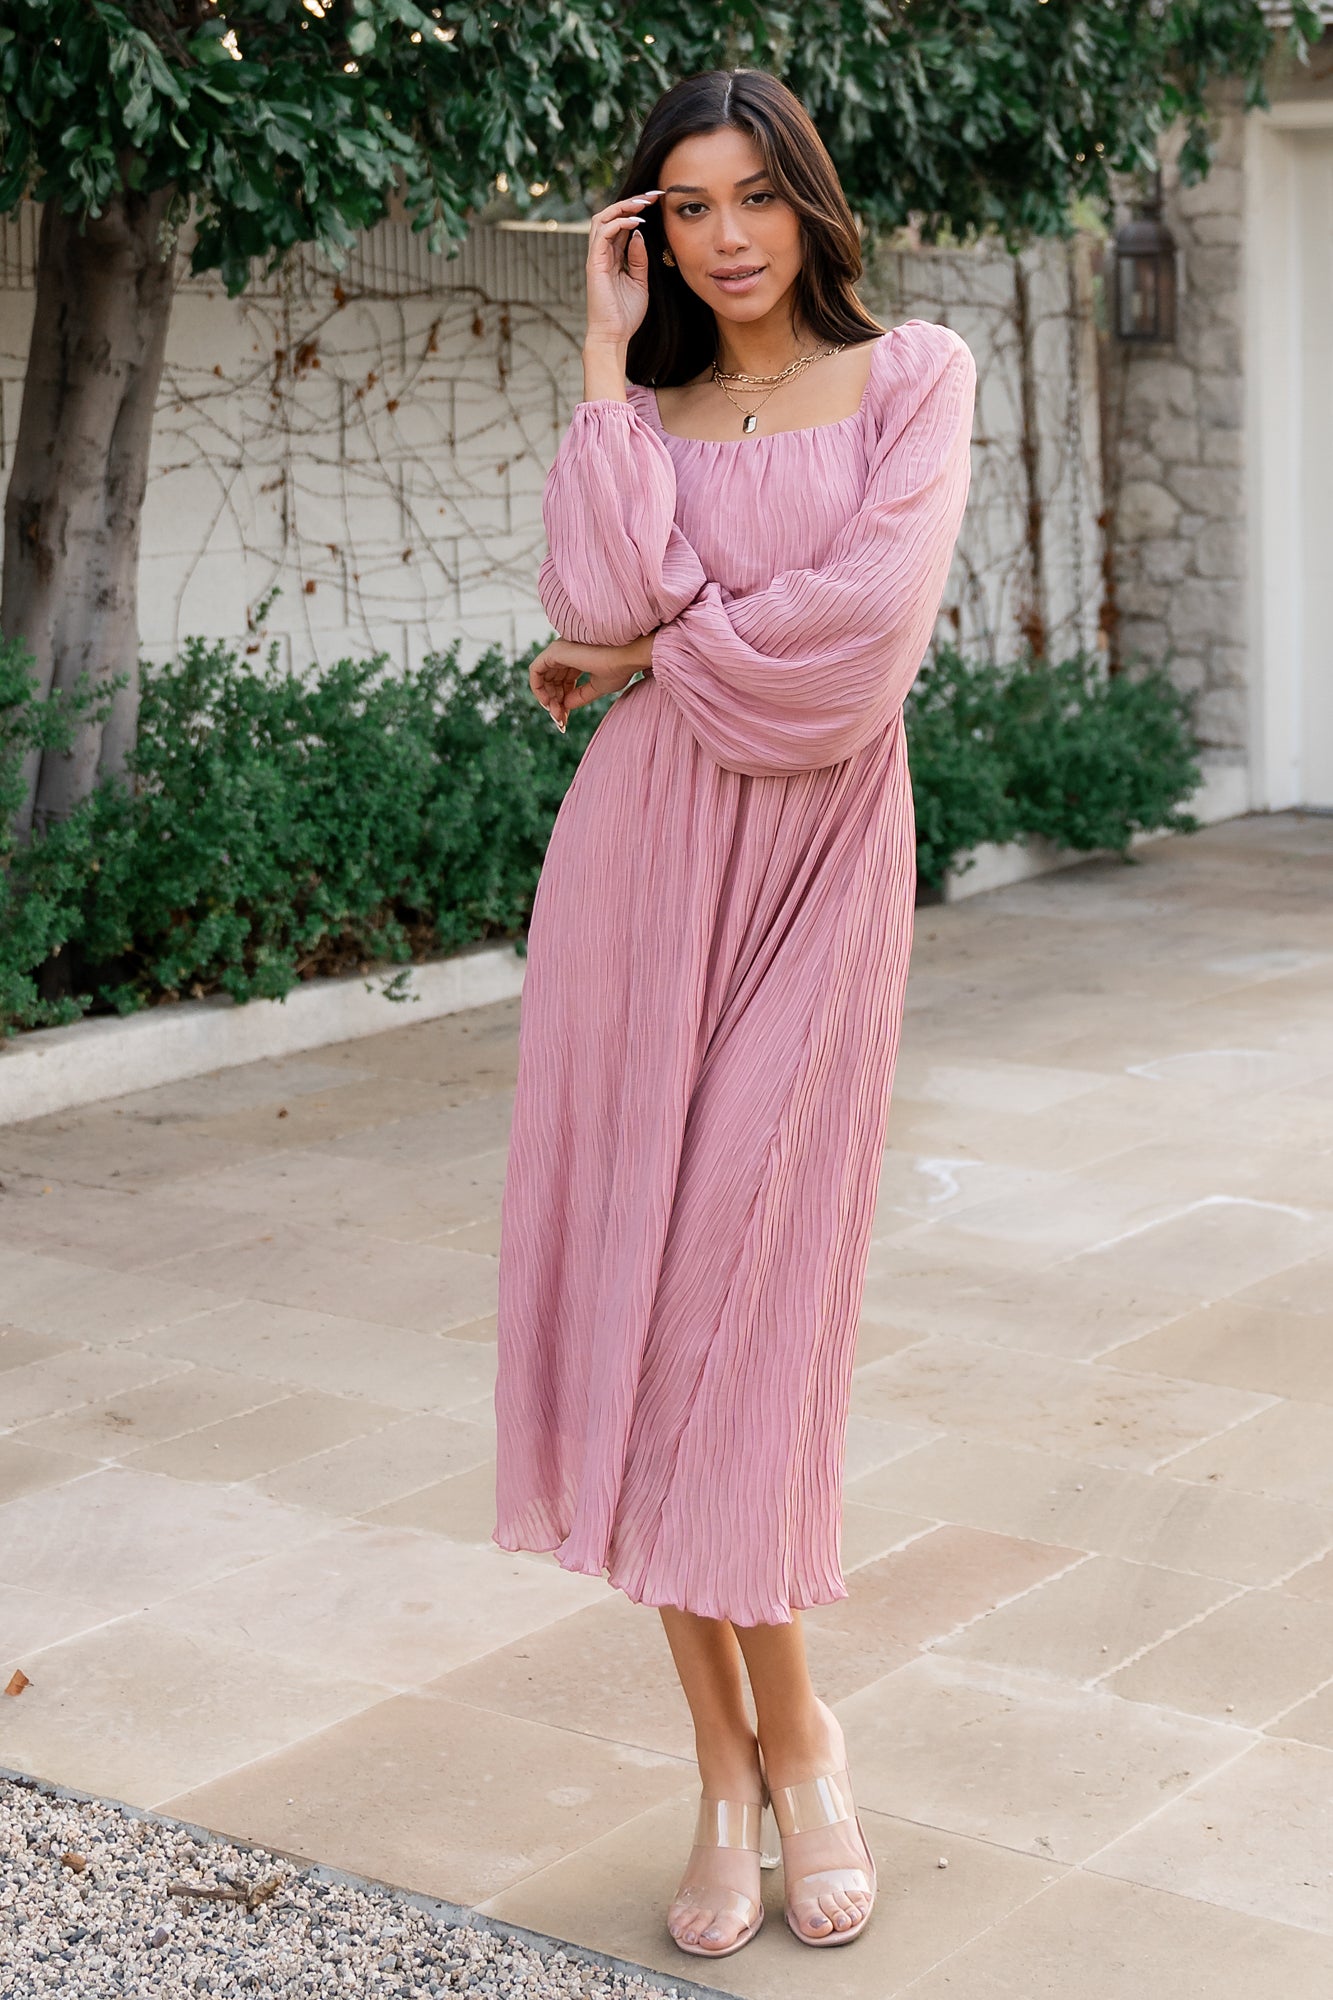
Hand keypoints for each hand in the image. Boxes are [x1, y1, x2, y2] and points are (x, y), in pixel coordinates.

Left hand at [530, 634, 652, 730]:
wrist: (627, 657)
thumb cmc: (620, 668)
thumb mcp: (598, 687)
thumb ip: (580, 696)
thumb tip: (564, 706)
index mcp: (577, 658)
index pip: (563, 682)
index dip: (563, 702)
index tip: (565, 720)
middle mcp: (566, 652)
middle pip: (551, 682)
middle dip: (554, 703)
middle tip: (561, 721)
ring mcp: (559, 650)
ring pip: (542, 678)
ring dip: (547, 700)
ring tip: (558, 716)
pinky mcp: (554, 652)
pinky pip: (535, 672)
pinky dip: (538, 689)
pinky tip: (548, 704)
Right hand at [585, 190, 662, 349]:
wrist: (614, 336)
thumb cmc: (626, 314)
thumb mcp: (640, 281)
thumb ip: (639, 258)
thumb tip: (639, 235)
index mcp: (612, 256)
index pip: (622, 224)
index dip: (638, 210)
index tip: (658, 201)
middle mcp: (602, 253)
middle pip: (611, 215)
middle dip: (631, 202)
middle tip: (653, 195)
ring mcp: (596, 257)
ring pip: (603, 218)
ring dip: (623, 207)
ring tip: (643, 203)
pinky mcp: (594, 263)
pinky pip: (603, 234)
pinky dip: (619, 223)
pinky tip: (636, 223)